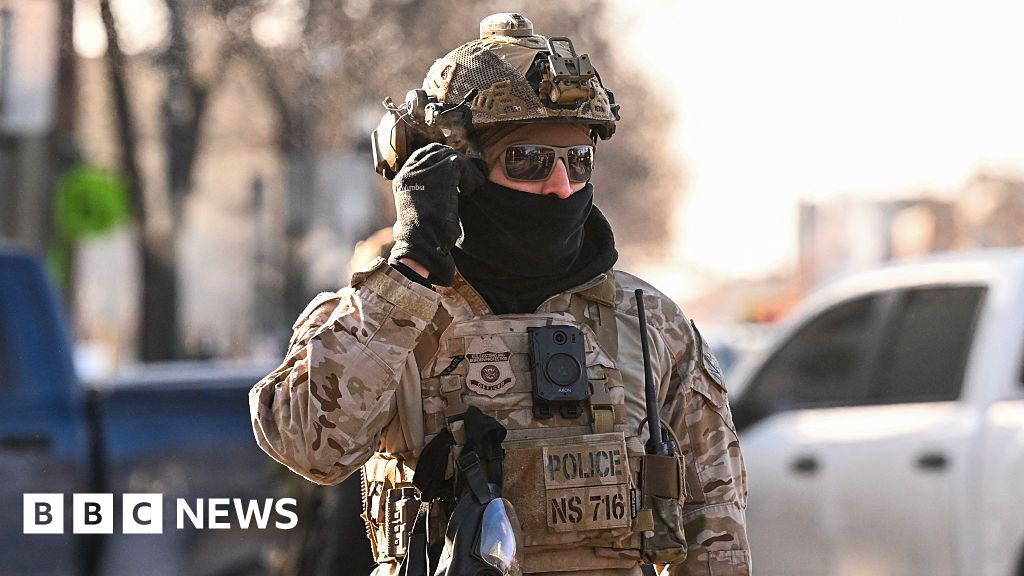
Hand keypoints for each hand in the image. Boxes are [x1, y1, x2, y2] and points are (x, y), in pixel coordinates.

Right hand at [388, 143, 484, 285]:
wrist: (423, 241)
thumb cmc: (422, 236)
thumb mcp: (416, 211)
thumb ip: (423, 195)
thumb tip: (439, 190)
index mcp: (402, 179)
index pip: (423, 155)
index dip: (441, 160)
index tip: (454, 173)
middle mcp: (411, 170)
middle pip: (438, 152)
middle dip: (454, 163)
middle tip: (466, 180)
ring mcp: (426, 169)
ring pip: (450, 157)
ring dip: (464, 171)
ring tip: (468, 187)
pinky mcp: (443, 172)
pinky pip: (461, 164)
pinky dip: (469, 176)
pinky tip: (468, 191)